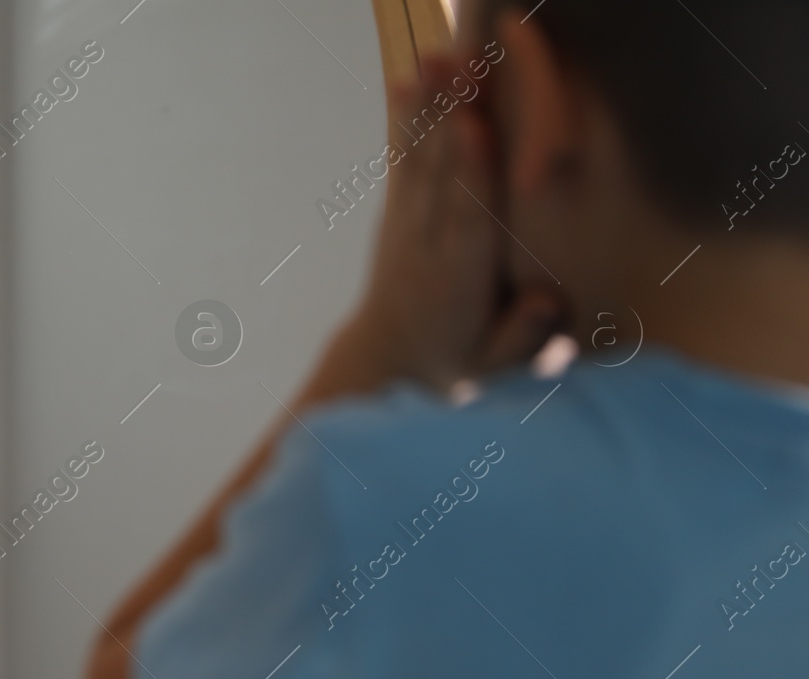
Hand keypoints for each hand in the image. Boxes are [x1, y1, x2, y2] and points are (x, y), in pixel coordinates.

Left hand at [345, 55, 566, 391]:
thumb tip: (549, 303)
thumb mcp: (492, 365)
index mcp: (459, 278)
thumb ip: (520, 336)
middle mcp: (429, 244)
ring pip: (421, 159)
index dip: (471, 171)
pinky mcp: (396, 213)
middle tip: (458, 64)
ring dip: (428, 105)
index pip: (468, 216)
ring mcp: (407, 225)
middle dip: (449, 116)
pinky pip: (401, 161)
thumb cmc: (458, 360)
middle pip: (443, 173)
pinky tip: (405, 80)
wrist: (387, 360)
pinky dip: (404, 122)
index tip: (473, 126)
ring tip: (434, 56)